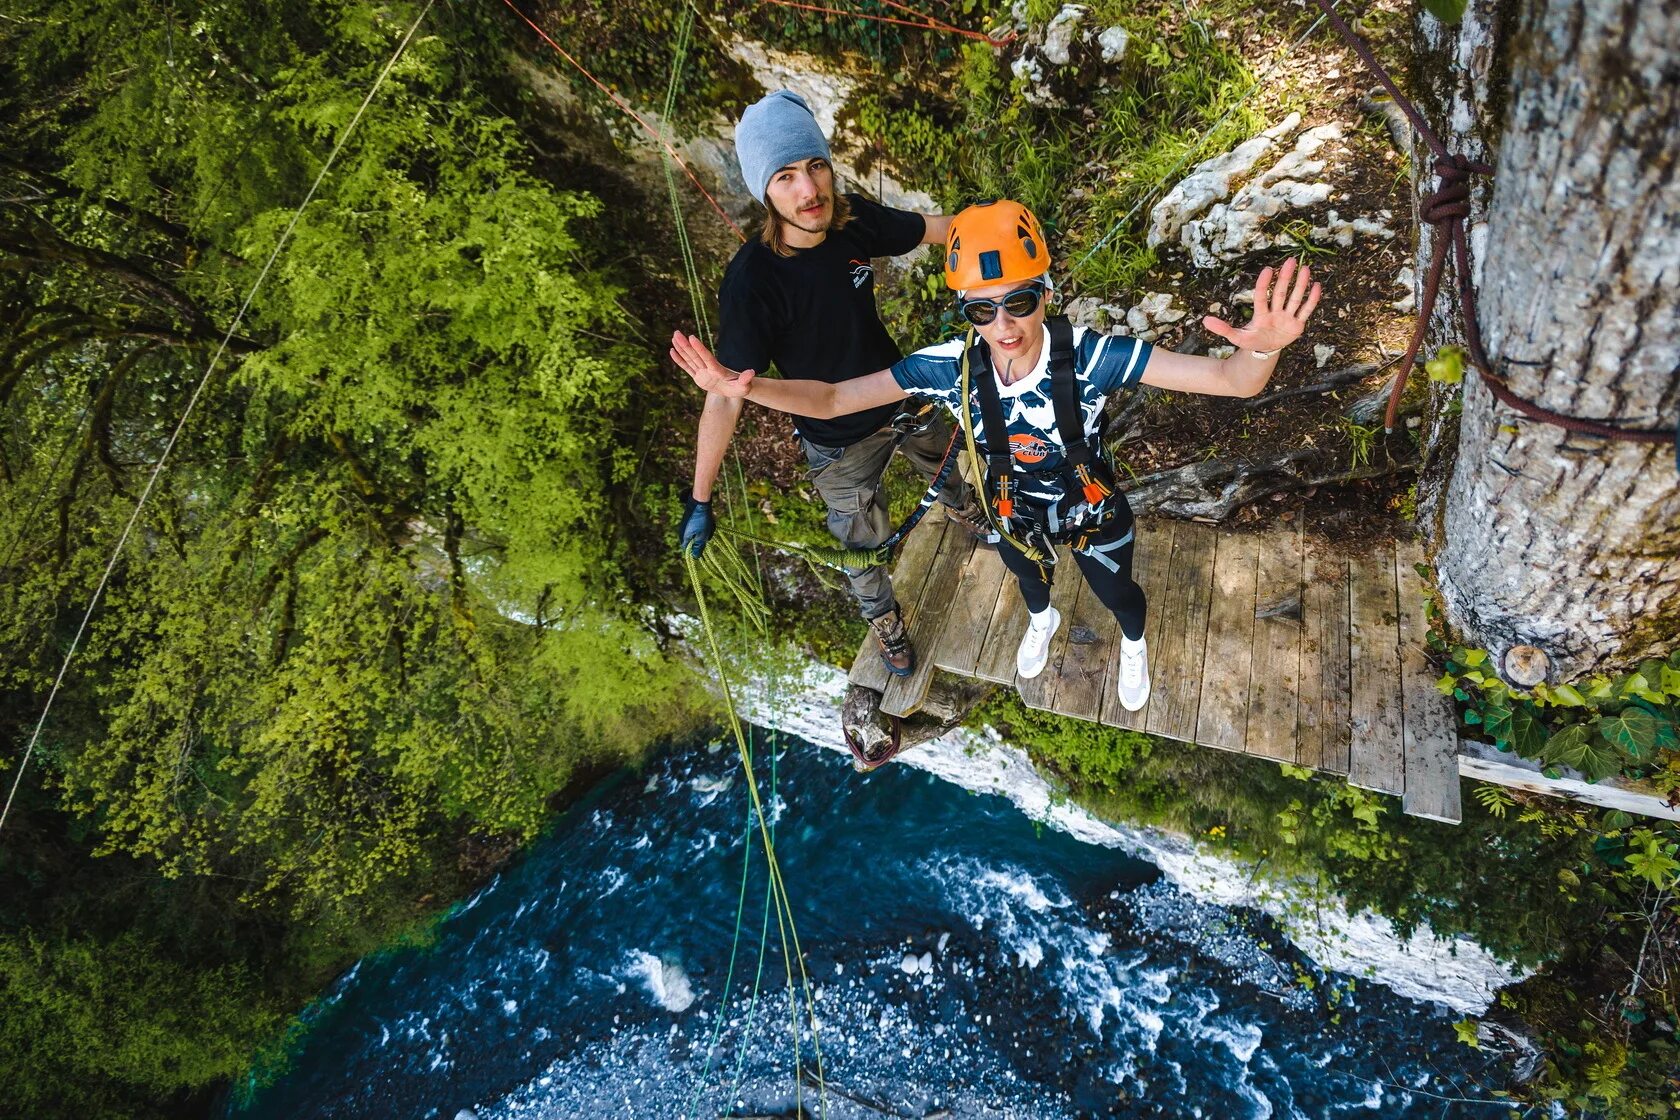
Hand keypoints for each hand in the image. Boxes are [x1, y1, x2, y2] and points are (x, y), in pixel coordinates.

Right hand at [671, 331, 755, 397]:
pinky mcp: (699, 377)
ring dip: (681, 349)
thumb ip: (745, 379)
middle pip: (695, 355)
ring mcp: (703, 372)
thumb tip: (751, 372)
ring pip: (690, 359)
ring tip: (674, 337)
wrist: (737, 388)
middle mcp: (709, 368)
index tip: (692, 337)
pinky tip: (672, 351)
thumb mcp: (745, 386)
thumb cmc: (742, 387)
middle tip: (677, 333)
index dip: (699, 348)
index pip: (707, 357)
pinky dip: (680, 361)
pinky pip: (687, 368)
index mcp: (717, 370)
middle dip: (685, 345)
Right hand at [679, 495, 713, 558]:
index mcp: (684, 537)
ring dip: (704, 531)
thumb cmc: (702, 520)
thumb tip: (695, 557)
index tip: (702, 545)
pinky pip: (697, 527)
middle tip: (708, 532)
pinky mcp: (689, 519)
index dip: (695, 549)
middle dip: (701, 539)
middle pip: (692, 541)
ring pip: (697, 533)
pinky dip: (704, 525)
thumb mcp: (702, 535)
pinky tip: (708, 520)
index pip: (687, 549)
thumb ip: (698, 546)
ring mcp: (686, 525)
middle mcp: (682, 531)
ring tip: (709, 525)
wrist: (700, 501)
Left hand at [1203, 257, 1322, 354]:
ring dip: (1300, 285)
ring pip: (1295, 299)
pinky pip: (1306, 310)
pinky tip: (1316, 285)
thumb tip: (1204, 320)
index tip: (1267, 270)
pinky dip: (1312, 300)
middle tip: (1290, 261)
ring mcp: (1287, 317)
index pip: (1261, 296)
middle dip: (1285, 278)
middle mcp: (1275, 312)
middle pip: (1280, 293)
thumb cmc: (1251, 340)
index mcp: (1260, 314)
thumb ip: (1222, 329)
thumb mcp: (1236, 337)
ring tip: (1305, 269)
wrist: (1264, 350)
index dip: (1264, 284)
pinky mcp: (1297, 324)